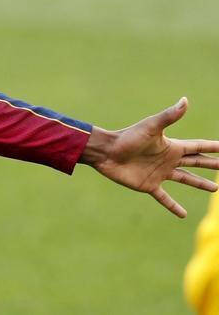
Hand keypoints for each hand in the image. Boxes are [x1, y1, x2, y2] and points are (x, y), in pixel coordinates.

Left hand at [81, 97, 218, 217]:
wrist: (106, 152)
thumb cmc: (127, 138)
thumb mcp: (151, 127)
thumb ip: (169, 116)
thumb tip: (185, 100)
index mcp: (172, 147)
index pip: (198, 147)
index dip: (213, 147)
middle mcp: (168, 160)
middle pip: (196, 163)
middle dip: (211, 165)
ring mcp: (160, 173)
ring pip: (185, 179)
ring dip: (200, 183)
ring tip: (214, 188)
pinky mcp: (149, 185)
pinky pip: (164, 198)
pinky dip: (173, 206)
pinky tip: (183, 214)